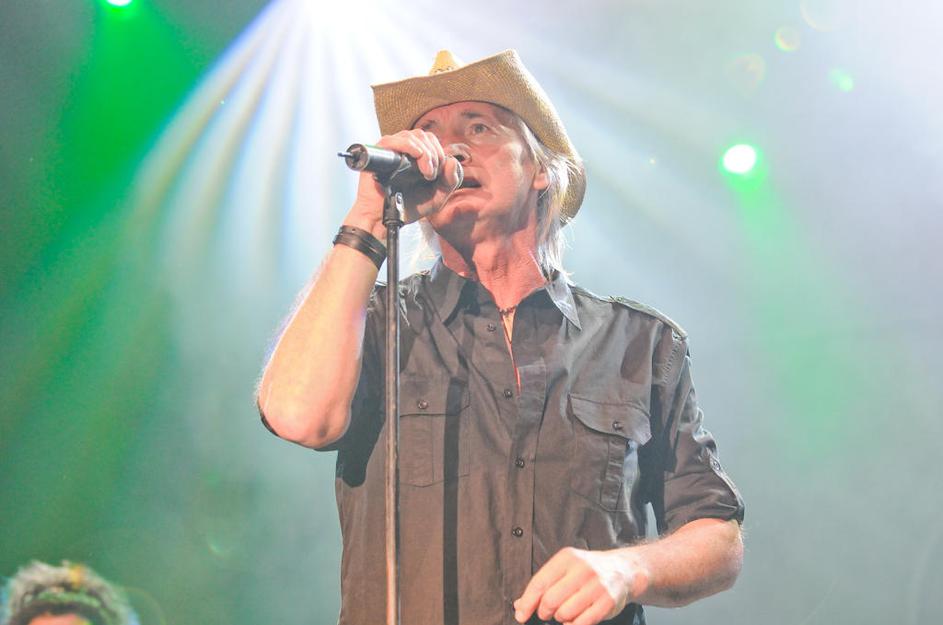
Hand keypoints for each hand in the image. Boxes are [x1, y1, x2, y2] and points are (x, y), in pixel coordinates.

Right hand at [346, 129, 461, 233]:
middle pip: (424, 136)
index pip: (431, 141)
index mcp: (417, 157)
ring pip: (411, 136)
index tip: (438, 174)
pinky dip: (408, 145)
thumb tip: (452, 161)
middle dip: (434, 154)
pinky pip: (393, 140)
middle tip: (431, 175)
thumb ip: (449, 181)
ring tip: (425, 173)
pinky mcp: (379, 154)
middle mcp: (404, 150)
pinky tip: (417, 155)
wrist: (384, 219)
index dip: (439, 153)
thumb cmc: (406, 207)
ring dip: (425, 153)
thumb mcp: (436, 197)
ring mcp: (391, 150)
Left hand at [513, 547, 648, 624]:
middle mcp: (582, 570)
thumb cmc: (587, 571)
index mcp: (567, 558)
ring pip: (565, 613)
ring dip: (560, 618)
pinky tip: (574, 619)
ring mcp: (597, 586)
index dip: (527, 602)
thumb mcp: (564, 568)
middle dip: (544, 612)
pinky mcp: (607, 602)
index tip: (521, 615)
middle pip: (550, 600)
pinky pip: (582, 623)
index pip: (539, 583)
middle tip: (547, 613)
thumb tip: (519, 605)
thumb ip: (543, 585)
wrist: (623, 570)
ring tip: (564, 612)